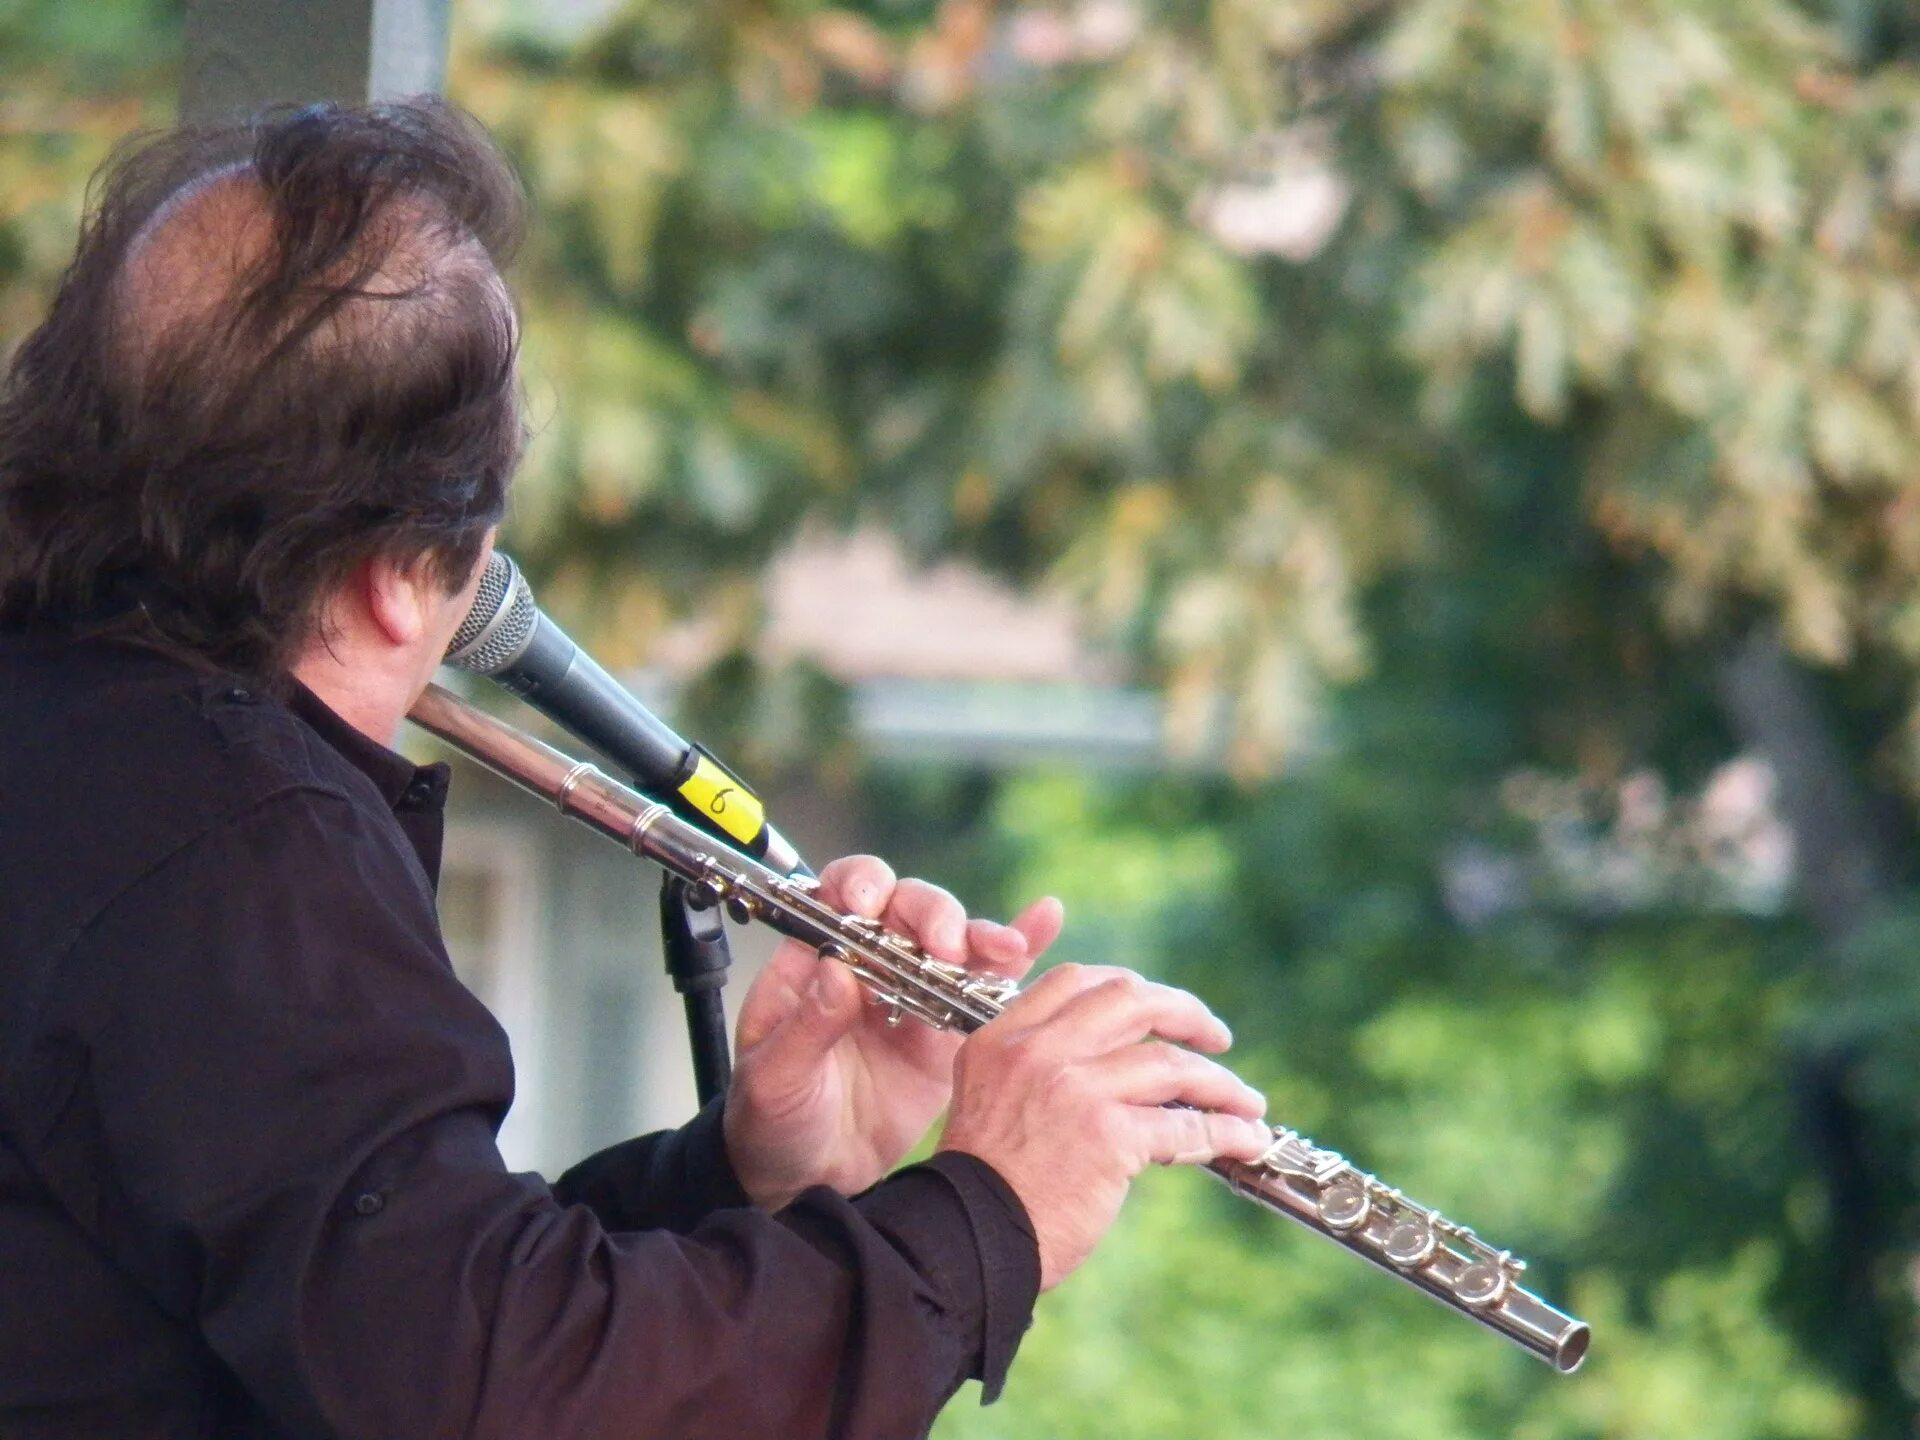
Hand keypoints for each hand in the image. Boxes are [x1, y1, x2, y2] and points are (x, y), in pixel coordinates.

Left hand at [724, 855, 1063, 1210]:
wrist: (807, 1181)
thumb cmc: (772, 1121)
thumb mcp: (774, 1078)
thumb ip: (805, 1026)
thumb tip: (835, 968)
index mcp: (816, 960)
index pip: (841, 893)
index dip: (862, 885)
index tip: (871, 905)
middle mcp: (869, 964)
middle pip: (908, 908)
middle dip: (931, 915)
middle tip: (943, 947)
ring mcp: (913, 995)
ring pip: (953, 940)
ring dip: (979, 934)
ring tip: (1000, 949)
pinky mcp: (948, 1032)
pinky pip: (985, 984)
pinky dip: (1019, 950)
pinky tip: (1043, 923)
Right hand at [937, 964, 1271, 1289]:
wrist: (965, 1243)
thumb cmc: (983, 1186)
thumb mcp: (990, 1098)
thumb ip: (1035, 1066)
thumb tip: (1117, 1057)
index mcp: (1003, 1038)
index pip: (1075, 982)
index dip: (1127, 986)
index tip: (1159, 1005)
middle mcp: (1037, 1052)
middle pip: (1131, 1001)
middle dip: (1186, 1012)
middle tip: (1217, 1038)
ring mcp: (1073, 1089)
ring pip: (1170, 1064)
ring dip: (1220, 1084)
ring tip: (1248, 1102)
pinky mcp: (1107, 1136)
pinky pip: (1183, 1126)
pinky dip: (1225, 1131)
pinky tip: (1245, 1139)